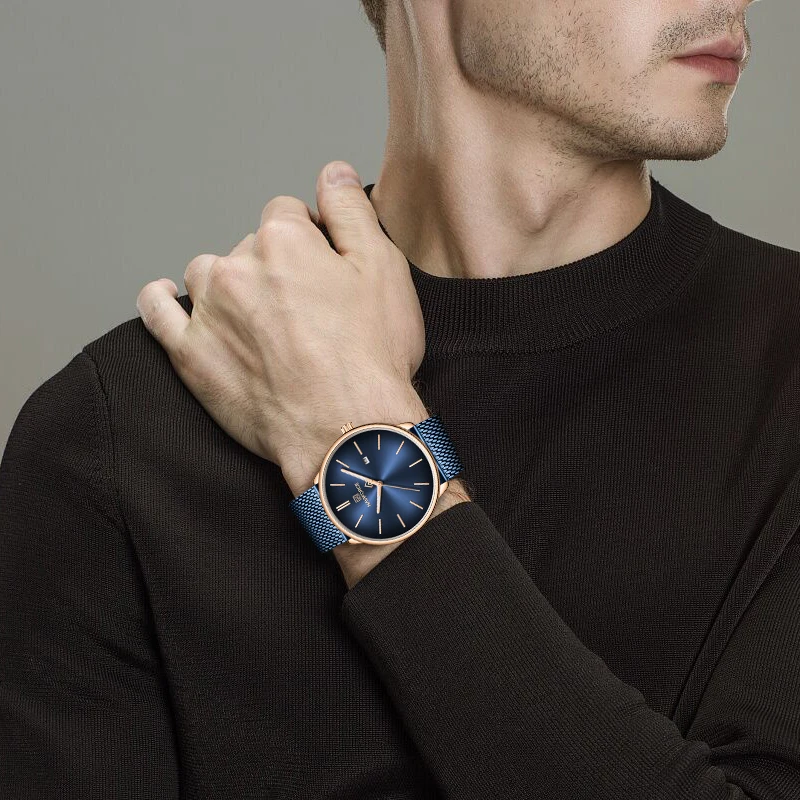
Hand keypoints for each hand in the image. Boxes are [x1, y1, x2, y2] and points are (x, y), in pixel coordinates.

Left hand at [135, 161, 427, 496]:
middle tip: (304, 308)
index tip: (322, 267)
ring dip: (228, 284)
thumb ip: (351, 210)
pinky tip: (167, 296)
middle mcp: (237, 266)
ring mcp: (209, 311)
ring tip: (258, 317)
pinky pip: (158, 313)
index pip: (286, 213)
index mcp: (284, 239)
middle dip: (273, 266)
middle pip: (250, 246)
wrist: (347, 429)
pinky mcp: (191, 355)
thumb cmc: (371, 356)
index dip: (309, 237)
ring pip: (208, 274)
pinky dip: (161, 300)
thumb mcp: (383, 268)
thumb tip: (332, 173)